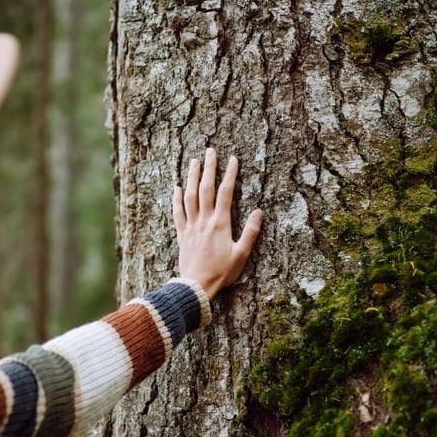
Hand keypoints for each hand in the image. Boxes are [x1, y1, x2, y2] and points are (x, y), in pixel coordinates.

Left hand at [173, 148, 263, 298]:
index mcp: (220, 223)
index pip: (225, 192)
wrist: (196, 286)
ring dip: (192, 177)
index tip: (233, 159)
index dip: (229, 174)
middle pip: (206, 188)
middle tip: (210, 151)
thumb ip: (250, 232)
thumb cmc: (221, 272)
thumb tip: (259, 211)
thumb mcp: (241, 254)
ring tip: (194, 161)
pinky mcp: (182, 234)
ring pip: (190, 196)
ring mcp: (191, 226)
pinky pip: (178, 213)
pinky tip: (177, 188)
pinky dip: (177, 199)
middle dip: (209, 168)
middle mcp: (204, 221)